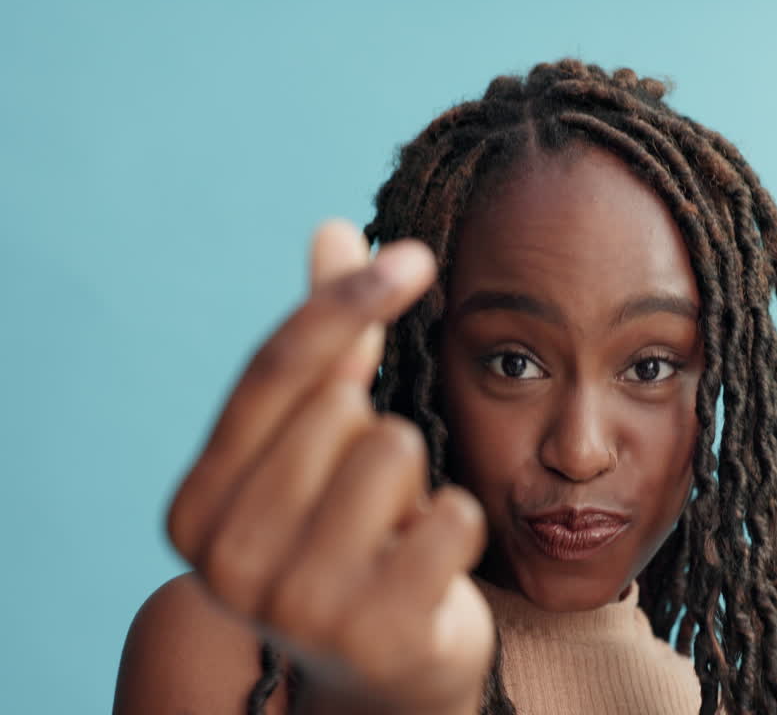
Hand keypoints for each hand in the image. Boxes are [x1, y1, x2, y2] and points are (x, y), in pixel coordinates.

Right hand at [166, 219, 493, 714]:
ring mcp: (302, 604)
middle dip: (376, 434)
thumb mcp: (321, 443)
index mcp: (196, 508)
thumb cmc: (348, 536)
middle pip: (341, 409)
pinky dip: (458, 525)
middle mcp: (229, 561)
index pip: (274, 374)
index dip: (344, 304)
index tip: (415, 255)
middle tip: (371, 500)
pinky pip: (455, 512)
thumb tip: (333, 228)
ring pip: (395, 447)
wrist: (384, 669)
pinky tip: (430, 566)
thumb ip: (325, 346)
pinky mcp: (381, 630)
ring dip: (416, 481)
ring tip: (395, 531)